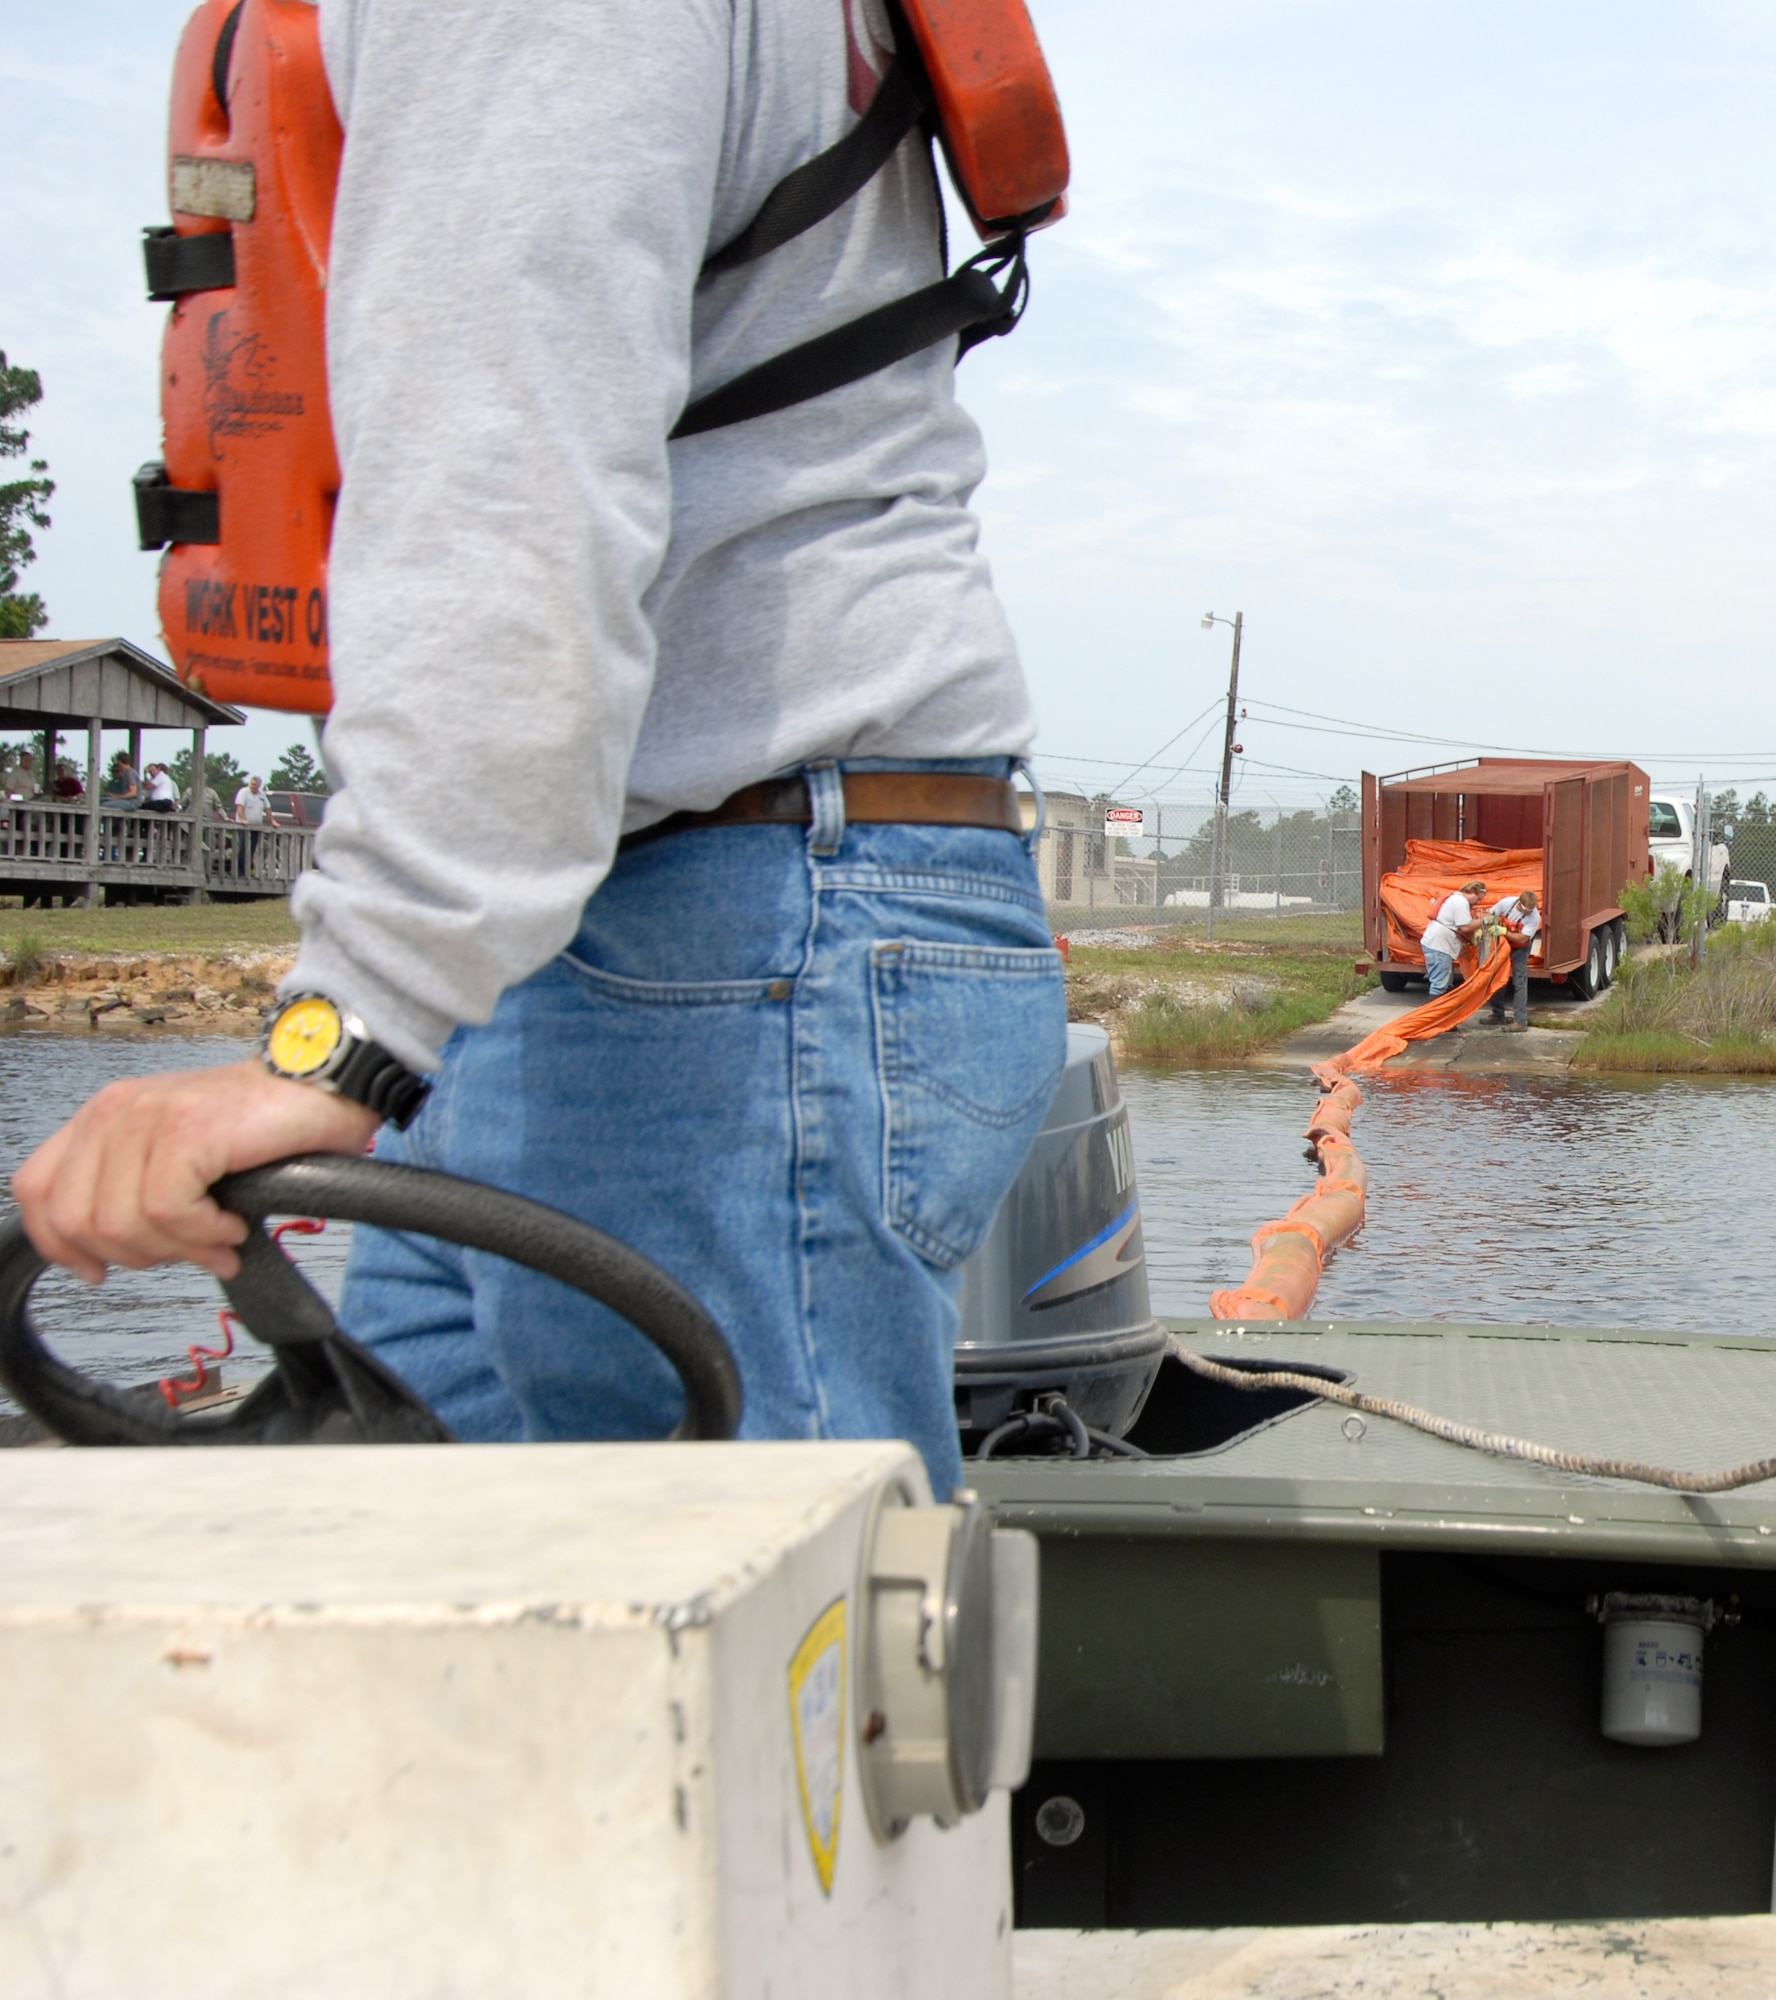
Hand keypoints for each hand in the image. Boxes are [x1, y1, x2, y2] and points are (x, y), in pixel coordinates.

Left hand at [12, 1062, 381, 1283]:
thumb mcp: (177, 1158)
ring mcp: (147, 1117)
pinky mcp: (185, 1130)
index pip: (38, 1190)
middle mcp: (115, 1111)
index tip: (97, 1269)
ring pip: (122, 1223)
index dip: (59, 1243)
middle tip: (188, 1252)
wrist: (321, 1088)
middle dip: (137, 1254)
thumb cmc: (261, 1127)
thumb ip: (134, 1191)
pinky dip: (204, 1234)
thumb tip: (111, 1253)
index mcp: (104, 1117)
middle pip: (78, 1219)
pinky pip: (168, 1212)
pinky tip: (232, 1225)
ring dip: (179, 1248)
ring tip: (219, 1240)